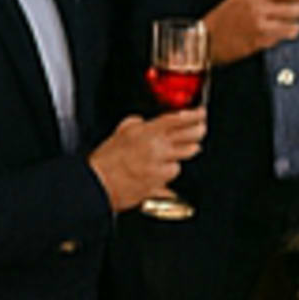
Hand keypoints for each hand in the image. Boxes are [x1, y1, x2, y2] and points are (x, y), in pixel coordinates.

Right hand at [89, 106, 210, 213]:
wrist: (97, 184)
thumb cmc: (105, 161)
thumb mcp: (119, 133)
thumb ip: (136, 124)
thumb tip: (144, 121)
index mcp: (146, 133)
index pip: (177, 119)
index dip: (194, 115)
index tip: (201, 114)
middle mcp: (156, 149)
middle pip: (190, 137)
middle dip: (198, 133)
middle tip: (199, 130)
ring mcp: (160, 169)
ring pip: (182, 160)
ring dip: (178, 158)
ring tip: (166, 157)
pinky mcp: (160, 185)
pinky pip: (171, 179)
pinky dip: (166, 176)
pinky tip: (155, 174)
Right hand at [204, 0, 298, 66]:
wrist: (207, 38)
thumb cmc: (226, 14)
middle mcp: (260, 6)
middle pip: (298, 6)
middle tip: (296, 11)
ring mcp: (261, 25)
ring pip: (296, 23)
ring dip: (296, 23)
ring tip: (289, 23)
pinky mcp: (262, 41)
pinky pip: (286, 36)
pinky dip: (287, 34)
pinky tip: (280, 32)